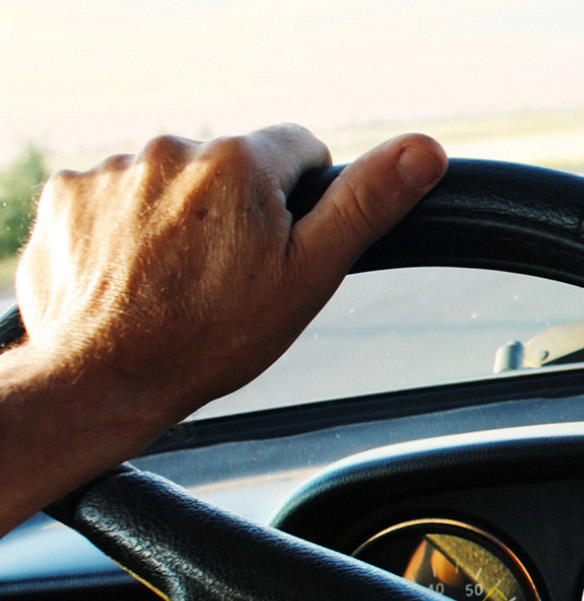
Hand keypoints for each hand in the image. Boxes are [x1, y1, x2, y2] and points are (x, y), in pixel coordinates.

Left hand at [0, 126, 445, 529]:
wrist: (103, 380)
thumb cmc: (212, 337)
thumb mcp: (310, 274)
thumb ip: (366, 203)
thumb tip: (426, 150)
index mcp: (240, 163)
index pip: (298, 147)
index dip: (301, 199)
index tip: (282, 246)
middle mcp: (172, 151)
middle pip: (229, 167)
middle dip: (236, 209)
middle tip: (229, 277)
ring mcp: (112, 173)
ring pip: (171, 184)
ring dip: (178, 220)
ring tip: (175, 283)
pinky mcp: (66, 198)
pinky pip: (113, 199)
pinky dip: (124, 231)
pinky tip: (132, 278)